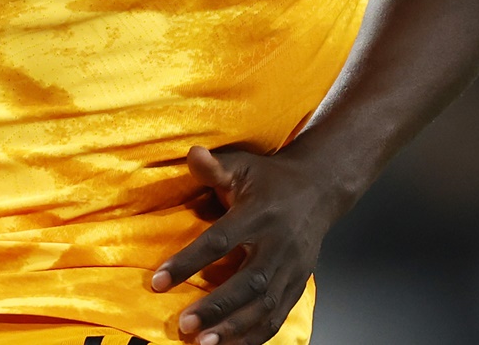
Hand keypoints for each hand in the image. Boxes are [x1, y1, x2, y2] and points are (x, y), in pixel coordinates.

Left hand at [151, 145, 347, 344]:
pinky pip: (278, 315)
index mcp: (258, 214)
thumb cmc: (271, 178)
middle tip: (185, 326)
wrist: (320, 188)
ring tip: (204, 344)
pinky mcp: (299, 283)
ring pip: (265, 305)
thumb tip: (192, 153)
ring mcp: (292, 267)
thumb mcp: (242, 165)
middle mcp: (278, 244)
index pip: (219, 241)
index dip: (188, 262)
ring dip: (235, 328)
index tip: (158, 281)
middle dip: (216, 307)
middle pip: (247, 282)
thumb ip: (214, 167)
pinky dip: (256, 336)